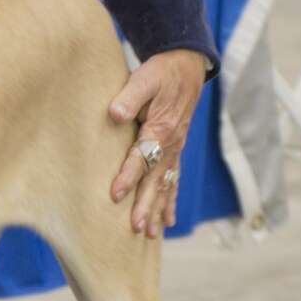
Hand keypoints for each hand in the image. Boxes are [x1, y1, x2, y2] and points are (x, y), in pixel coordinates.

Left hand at [108, 49, 207, 237]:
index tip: (115, 195)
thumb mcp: (144, 77)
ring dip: (158, 209)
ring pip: (166, 185)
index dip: (128, 176)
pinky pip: (173, 181)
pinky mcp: (174, 150)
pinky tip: (166, 222)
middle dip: (146, 205)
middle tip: (136, 228)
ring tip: (150, 234)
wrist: (185, 66)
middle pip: (156, 179)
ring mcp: (175, 149)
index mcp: (161, 128)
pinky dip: (169, 201)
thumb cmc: (160, 72)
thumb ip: (129, 97)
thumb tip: (115, 114)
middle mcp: (171, 143)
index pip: (142, 157)